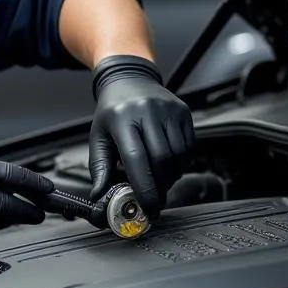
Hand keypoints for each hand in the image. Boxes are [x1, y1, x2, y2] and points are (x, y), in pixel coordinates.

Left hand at [88, 55, 194, 217]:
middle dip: (160, 186)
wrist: (130, 80)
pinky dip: (181, 163)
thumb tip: (98, 195)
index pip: (136, 159)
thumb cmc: (112, 113)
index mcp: (122, 118)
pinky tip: (169, 166)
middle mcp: (147, 111)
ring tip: (160, 181)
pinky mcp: (183, 111)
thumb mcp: (99, 137)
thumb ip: (99, 167)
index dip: (145, 187)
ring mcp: (168, 110)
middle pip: (161, 160)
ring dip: (171, 176)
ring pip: (178, 156)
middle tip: (155, 200)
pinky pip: (188, 147)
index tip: (148, 207)